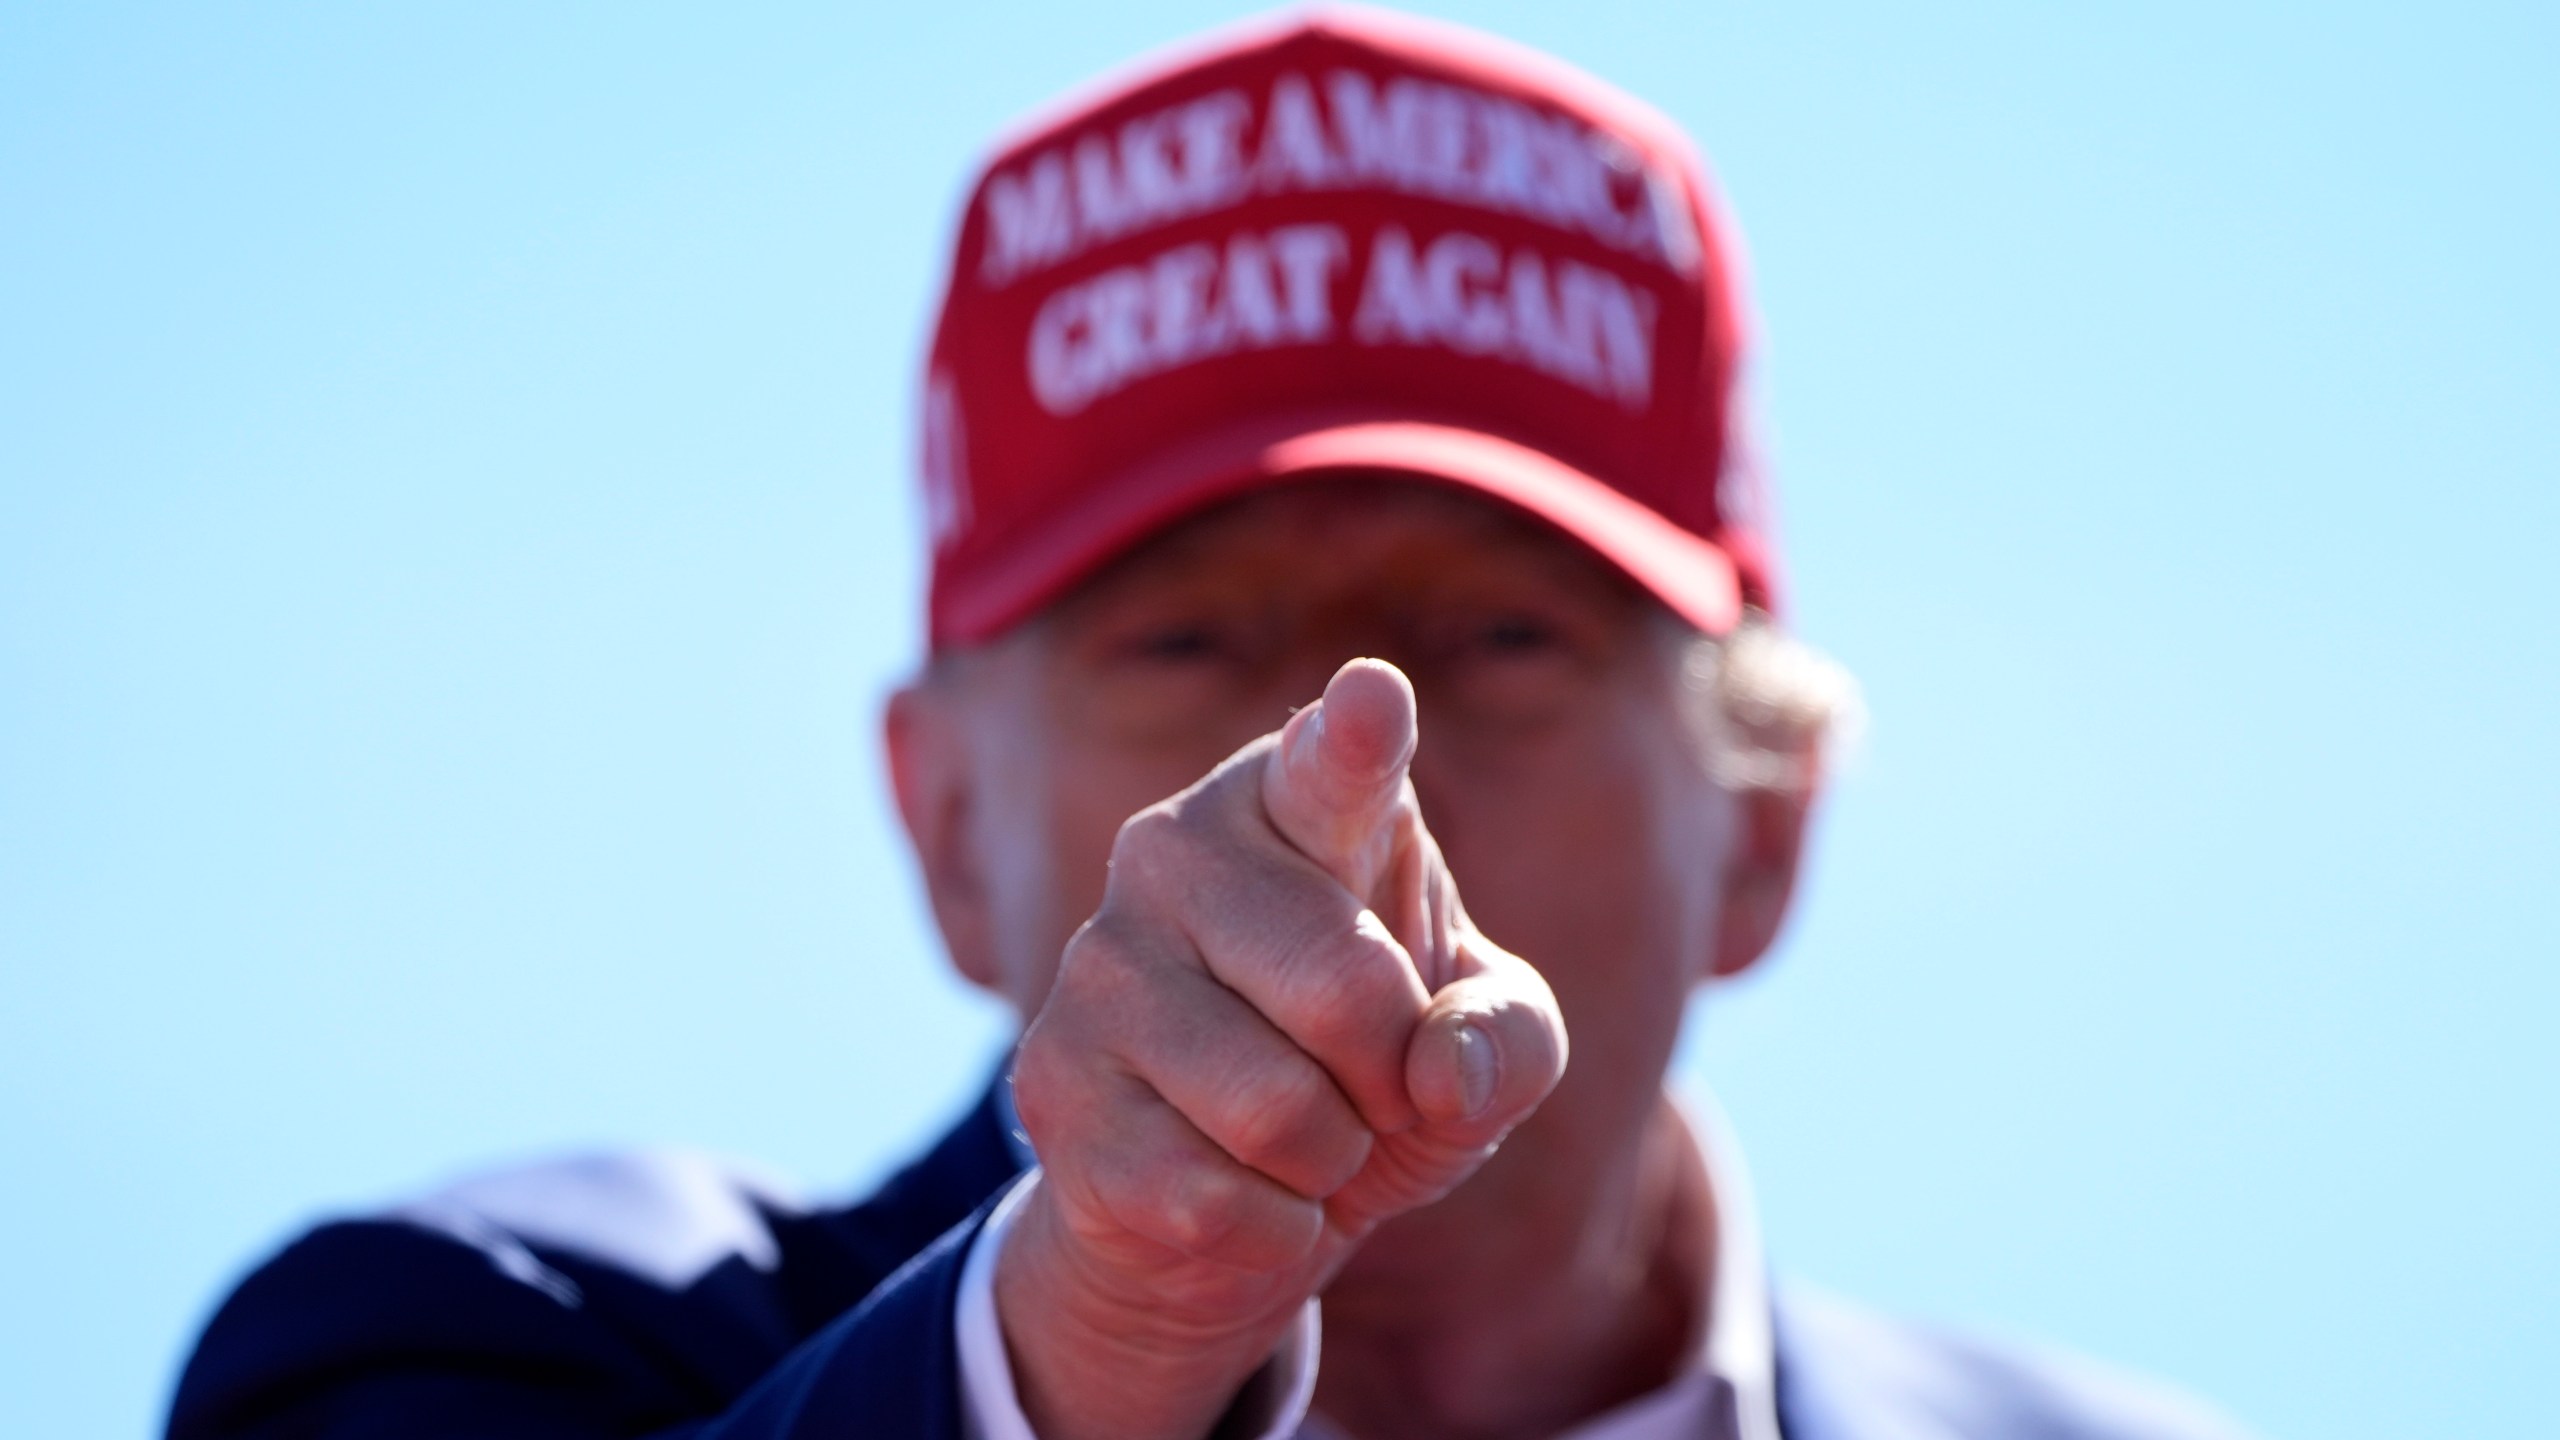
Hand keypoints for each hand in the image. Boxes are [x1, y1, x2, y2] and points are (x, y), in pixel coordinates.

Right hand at [997, 658, 1568, 1439]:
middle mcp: (1171, 851)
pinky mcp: (1050, 1086)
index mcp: (1289, 802)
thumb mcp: (1482, 1047)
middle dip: (1392, 1079)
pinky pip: (1213, 1197)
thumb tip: (1443, 1072)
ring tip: (1298, 1137)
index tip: (1374, 697)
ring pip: (1280, 1110)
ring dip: (1329, 1161)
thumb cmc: (1369, 1074)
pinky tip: (1236, 1194)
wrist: (1224, 1204)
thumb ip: (1511, 1038)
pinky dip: (1270, 1228)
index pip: (1331, 766)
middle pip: (1349, 992)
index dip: (1356, 739)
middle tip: (1367, 1085)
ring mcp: (1096, 965)